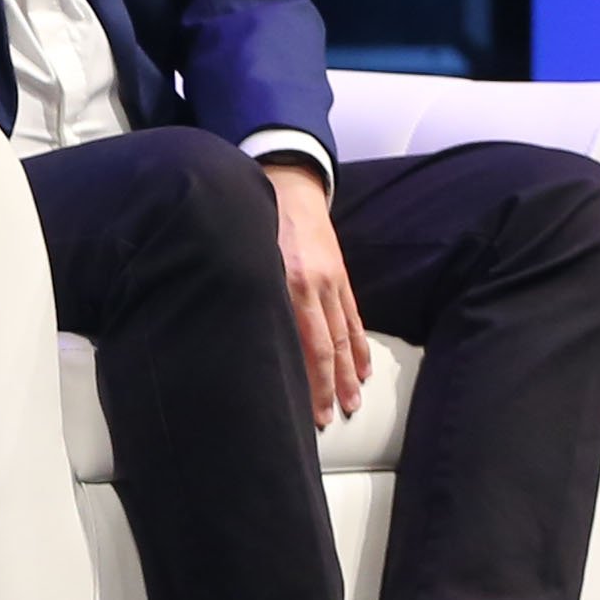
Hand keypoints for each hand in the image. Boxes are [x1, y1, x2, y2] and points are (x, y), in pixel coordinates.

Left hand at [266, 156, 368, 422]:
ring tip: (353, 401)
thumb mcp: (245, 257)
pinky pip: (352, 316)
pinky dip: (358, 344)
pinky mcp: (340, 275)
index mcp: (287, 283)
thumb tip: (238, 338)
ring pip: (342, 335)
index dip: (308, 380)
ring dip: (347, 372)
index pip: (302, 344)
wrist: (287, 182)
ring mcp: (331, 281)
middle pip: (325, 347)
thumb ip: (246, 294)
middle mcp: (313, 286)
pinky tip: (362, 368)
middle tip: (332, 417)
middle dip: (329, 385)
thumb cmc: (255, 221)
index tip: (308, 410)